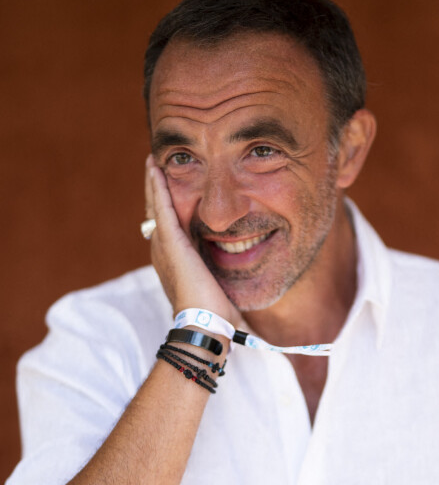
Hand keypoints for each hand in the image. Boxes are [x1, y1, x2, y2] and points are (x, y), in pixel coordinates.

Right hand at [145, 155, 239, 325]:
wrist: (205, 323)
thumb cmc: (215, 310)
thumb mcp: (217, 282)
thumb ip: (219, 268)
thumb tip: (238, 264)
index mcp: (174, 258)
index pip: (168, 223)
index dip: (167, 203)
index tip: (170, 185)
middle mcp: (162, 250)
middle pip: (156, 210)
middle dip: (157, 188)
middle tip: (157, 164)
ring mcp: (163, 246)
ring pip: (155, 205)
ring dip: (154, 182)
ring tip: (154, 161)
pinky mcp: (170, 242)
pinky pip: (161, 207)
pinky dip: (157, 187)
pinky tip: (155, 167)